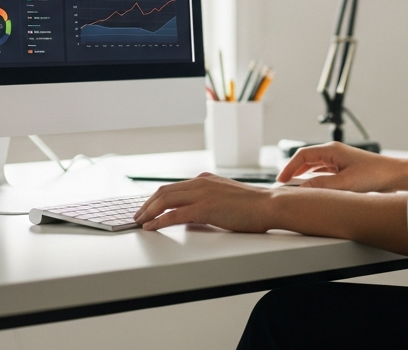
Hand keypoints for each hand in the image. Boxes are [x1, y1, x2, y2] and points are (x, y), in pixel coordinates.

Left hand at [134, 174, 275, 231]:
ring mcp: (202, 194)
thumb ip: (209, 200)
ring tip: (139, 221)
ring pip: (165, 201)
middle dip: (147, 204)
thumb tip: (194, 213)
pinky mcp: (205, 208)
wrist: (269, 205)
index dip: (156, 197)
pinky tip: (152, 227)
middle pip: (164, 191)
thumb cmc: (254, 206)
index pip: (173, 187)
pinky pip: (174, 215)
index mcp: (205, 179)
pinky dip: (159, 221)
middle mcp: (200, 183)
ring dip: (148, 212)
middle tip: (137, 215)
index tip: (147, 207)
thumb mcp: (226, 197)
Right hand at [277, 142, 404, 191]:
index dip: (289, 167)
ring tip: (295, 187)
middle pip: (306, 159)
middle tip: (285, 185)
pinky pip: (323, 171)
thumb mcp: (345, 183)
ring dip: (304, 175)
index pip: (302, 155)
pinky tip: (312, 187)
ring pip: (314, 165)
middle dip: (294, 171)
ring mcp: (339, 159)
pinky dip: (314, 178)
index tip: (281, 179)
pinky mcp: (344, 167)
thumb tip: (302, 190)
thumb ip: (322, 186)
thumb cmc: (375, 174)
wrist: (394, 175)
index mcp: (331, 150)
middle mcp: (334, 152)